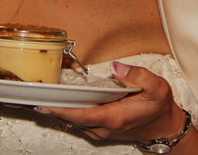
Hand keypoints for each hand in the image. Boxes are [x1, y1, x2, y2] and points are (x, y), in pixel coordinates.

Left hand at [36, 62, 185, 143]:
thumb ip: (138, 75)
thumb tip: (117, 67)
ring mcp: (101, 130)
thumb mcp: (157, 88)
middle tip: (34, 96)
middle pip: (72, 119)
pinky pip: (80, 121)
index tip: (44, 104)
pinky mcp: (101, 129)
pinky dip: (68, 112)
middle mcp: (104, 127)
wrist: (164, 127)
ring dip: (59, 110)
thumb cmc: (159, 108)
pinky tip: (60, 102)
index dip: (61, 110)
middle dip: (53, 108)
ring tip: (42, 97)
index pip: (81, 115)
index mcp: (115, 117)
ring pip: (74, 121)